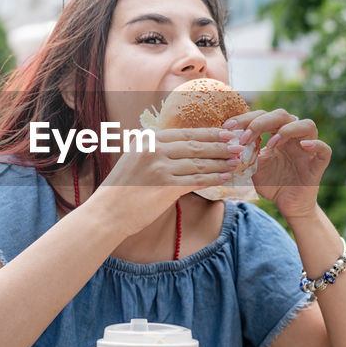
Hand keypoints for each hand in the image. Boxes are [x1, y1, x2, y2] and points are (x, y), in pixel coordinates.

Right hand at [90, 127, 242, 236]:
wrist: (106, 213)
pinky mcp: (165, 187)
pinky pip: (196, 181)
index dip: (208, 133)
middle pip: (195, 145)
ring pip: (198, 163)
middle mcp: (154, 150)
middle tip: (238, 145)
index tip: (224, 134)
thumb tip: (180, 149)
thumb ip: (155, 152)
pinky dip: (212, 178)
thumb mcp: (134, 160)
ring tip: (236, 161)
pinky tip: (225, 177)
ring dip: (220, 162)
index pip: (184, 133)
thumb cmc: (120, 190)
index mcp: (147, 140)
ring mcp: (160, 168)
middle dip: (220, 146)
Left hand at [225, 109, 330, 220]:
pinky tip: (303, 146)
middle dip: (261, 122)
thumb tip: (228, 141)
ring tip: (270, 144)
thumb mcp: (253, 167)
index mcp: (277, 134)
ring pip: (307, 125)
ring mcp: (307, 149)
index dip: (246, 118)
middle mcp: (293, 137)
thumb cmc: (272, 184)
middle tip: (244, 138)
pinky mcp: (318, 164)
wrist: (287, 206)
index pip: (263, 115)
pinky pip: (324, 149)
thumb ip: (245, 153)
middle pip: (283, 115)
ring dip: (287, 130)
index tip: (228, 127)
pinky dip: (316, 144)